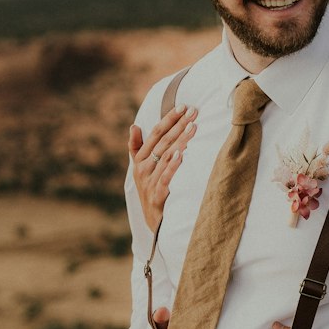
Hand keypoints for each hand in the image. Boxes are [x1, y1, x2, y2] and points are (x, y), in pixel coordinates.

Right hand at [129, 106, 196, 231]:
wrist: (154, 222)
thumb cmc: (151, 191)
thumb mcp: (141, 170)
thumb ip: (136, 148)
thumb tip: (134, 126)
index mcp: (140, 160)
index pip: (155, 134)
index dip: (169, 119)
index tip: (183, 106)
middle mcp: (142, 169)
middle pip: (163, 143)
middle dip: (179, 125)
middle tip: (194, 111)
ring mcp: (149, 183)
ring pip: (166, 157)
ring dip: (180, 141)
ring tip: (193, 127)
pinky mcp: (156, 196)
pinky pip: (165, 178)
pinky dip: (173, 166)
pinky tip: (182, 154)